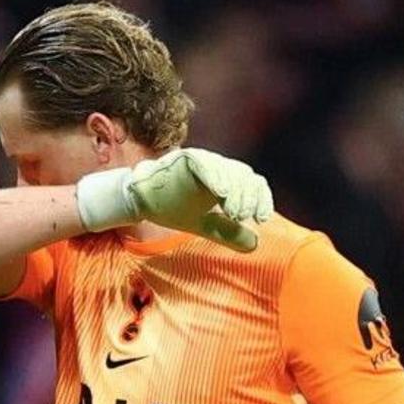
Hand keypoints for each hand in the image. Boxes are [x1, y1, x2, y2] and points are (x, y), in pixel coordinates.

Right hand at [75, 148, 273, 250]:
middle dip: (248, 198)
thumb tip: (255, 245)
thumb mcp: (204, 225)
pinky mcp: (187, 158)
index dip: (261, 199)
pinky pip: (206, 164)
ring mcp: (203, 161)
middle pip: (245, 176)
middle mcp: (218, 167)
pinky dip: (215, 176)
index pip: (253, 183)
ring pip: (229, 170)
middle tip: (242, 218)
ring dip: (235, 191)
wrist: (141, 200)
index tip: (261, 219)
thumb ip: (228, 232)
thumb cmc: (171, 208)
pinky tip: (222, 192)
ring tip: (233, 213)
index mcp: (226, 179)